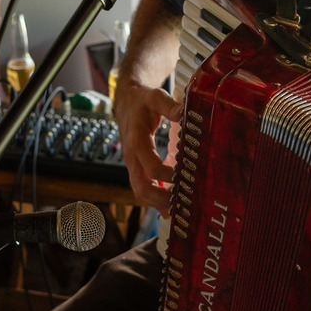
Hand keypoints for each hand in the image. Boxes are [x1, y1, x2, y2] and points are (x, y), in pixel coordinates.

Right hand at [113, 79, 182, 209]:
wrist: (126, 103)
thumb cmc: (142, 101)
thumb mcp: (154, 98)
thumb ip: (168, 105)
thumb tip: (184, 112)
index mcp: (137, 141)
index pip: (150, 166)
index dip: (167, 175)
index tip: (184, 176)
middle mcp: (132, 157)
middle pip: (141, 187)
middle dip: (160, 199)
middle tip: (182, 205)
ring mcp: (133, 165)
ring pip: (140, 192)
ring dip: (158, 203)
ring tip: (179, 212)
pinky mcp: (137, 168)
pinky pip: (143, 188)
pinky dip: (155, 200)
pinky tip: (170, 210)